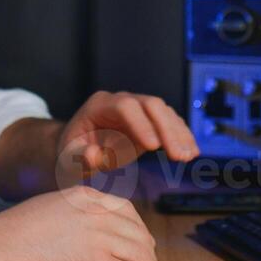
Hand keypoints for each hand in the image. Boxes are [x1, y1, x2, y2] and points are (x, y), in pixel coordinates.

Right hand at [0, 185, 167, 260]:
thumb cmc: (11, 237)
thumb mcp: (47, 210)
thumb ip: (70, 216)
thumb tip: (79, 234)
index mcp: (86, 196)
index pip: (126, 211)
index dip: (139, 230)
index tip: (142, 244)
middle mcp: (99, 213)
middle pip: (138, 234)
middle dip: (149, 255)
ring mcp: (102, 238)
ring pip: (142, 257)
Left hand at [59, 90, 199, 174]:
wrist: (80, 149)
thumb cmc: (73, 153)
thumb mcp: (69, 158)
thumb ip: (80, 157)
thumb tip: (94, 155)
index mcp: (100, 105)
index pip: (125, 106)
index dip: (140, 124)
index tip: (152, 147)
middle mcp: (123, 102)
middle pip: (151, 104)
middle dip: (167, 129)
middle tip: (177, 156)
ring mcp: (139, 109)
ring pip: (165, 112)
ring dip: (179, 134)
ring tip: (187, 157)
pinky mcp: (151, 121)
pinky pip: (171, 123)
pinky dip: (183, 137)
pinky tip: (192, 153)